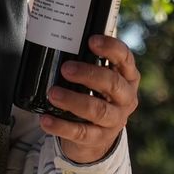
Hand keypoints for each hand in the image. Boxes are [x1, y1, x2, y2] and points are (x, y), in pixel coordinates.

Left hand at [39, 34, 139, 163]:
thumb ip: (88, 61)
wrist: (97, 139)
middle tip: (66, 68)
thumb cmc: (95, 97)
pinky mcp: (98, 138)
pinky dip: (61, 126)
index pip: (125, 59)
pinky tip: (46, 119)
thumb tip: (58, 34)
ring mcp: (114, 120)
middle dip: (88, 74)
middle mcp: (126, 98)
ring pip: (98, 110)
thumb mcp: (99, 79)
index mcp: (127, 78)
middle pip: (112, 84)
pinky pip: (80, 132)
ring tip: (53, 93)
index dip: (111, 48)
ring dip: (73, 100)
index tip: (91, 40)